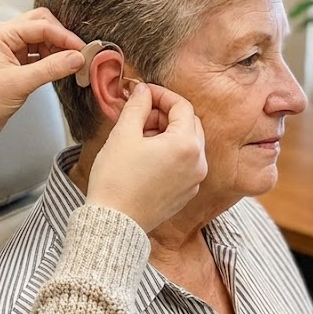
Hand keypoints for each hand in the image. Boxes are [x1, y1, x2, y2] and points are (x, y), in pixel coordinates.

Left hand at [0, 8, 84, 150]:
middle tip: (80, 53)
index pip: (40, 26)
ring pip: (43, 38)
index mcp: (0, 34)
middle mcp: (5, 36)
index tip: (83, 49)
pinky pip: (40, 52)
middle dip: (62, 37)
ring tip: (76, 62)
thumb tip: (77, 58)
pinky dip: (53, 58)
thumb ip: (51, 69)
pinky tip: (64, 66)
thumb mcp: (19, 84)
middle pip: (42, 24)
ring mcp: (10, 48)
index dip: (64, 37)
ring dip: (59, 48)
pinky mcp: (16, 62)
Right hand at [86, 82, 205, 232]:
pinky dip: (169, 152)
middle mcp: (198, 163)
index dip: (161, 95)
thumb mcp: (124, 134)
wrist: (114, 222)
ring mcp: (194, 180)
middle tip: (140, 114)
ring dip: (167, 133)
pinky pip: (184, 164)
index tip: (143, 93)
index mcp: (186, 145)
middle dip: (165, 114)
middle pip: (189, 124)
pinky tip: (145, 156)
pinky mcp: (185, 193)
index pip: (182, 106)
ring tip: (139, 136)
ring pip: (187, 144)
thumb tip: (143, 91)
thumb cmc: (116, 180)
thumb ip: (137, 106)